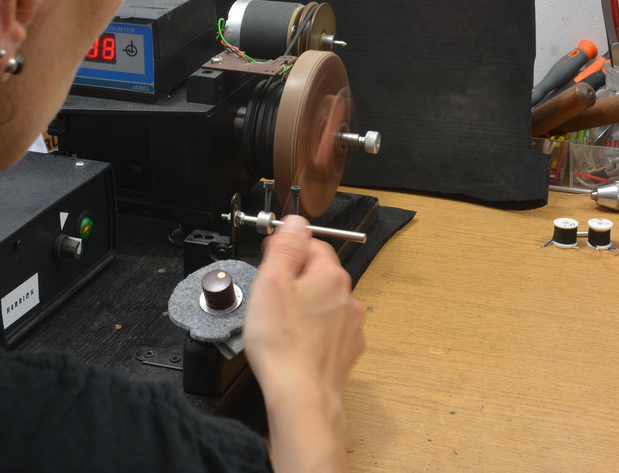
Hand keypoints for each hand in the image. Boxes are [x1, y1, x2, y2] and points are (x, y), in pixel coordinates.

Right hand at [243, 216, 364, 470]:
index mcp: (331, 275)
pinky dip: (312, 330)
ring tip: (279, 324)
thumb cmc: (283, 344)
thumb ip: (285, 247)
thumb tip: (296, 221)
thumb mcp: (271, 283)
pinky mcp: (346, 350)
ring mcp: (350, 325)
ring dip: (304, 305)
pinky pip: (328, 328)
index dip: (286, 249)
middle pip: (318, 272)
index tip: (268, 261)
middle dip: (293, 279)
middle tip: (268, 297)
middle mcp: (348, 297)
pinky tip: (294, 342)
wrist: (302, 397)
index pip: (311, 244)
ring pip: (323, 301)